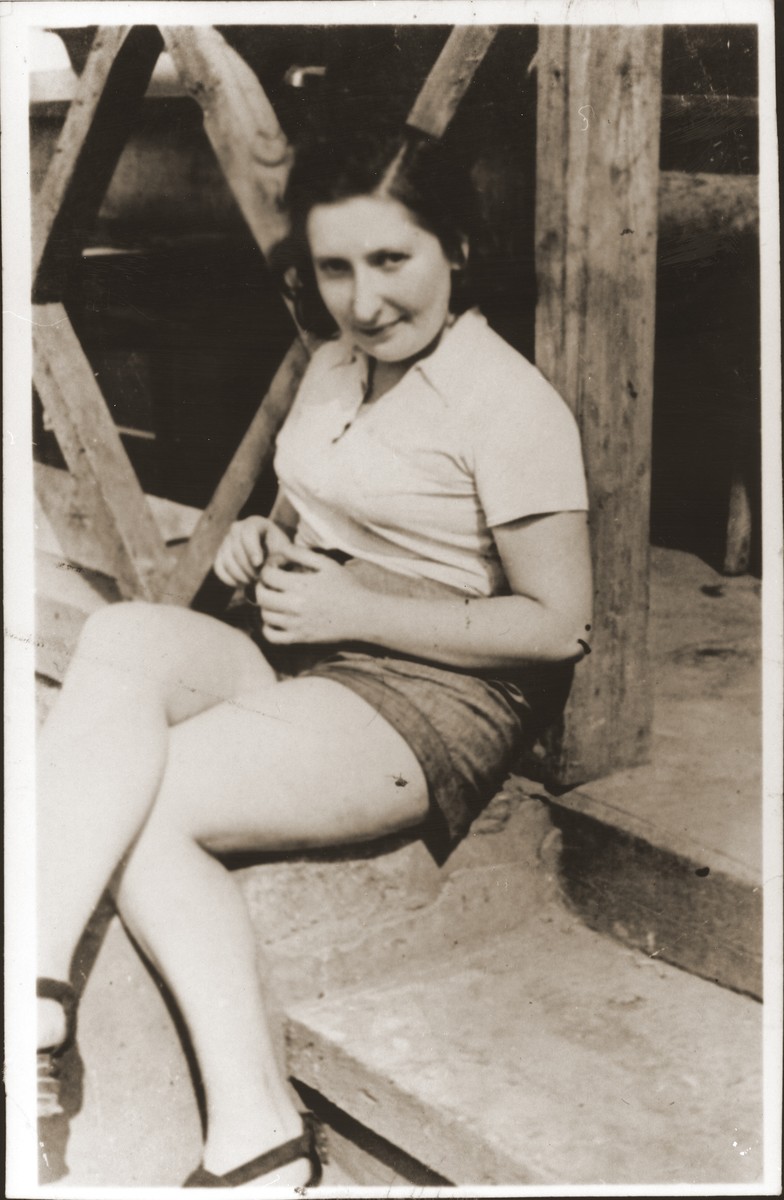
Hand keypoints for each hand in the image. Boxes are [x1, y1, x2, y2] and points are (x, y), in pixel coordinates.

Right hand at [213, 517, 292, 586]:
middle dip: (248, 568)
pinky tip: (242, 584)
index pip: (248, 532)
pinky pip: (219, 568)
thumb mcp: (285, 552)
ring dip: (240, 575)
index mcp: (256, 523)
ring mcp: (226, 540)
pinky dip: (229, 579)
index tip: (259, 564)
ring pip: (227, 560)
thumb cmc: (281, 553)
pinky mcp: (220, 554)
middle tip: (259, 578)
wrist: (271, 556)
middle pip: (236, 549)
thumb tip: (268, 566)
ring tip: (253, 582)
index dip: (252, 548)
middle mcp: (237, 528)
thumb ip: (280, 556)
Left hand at [254, 545, 370, 644]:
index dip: (267, 568)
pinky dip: (268, 628)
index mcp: (302, 584)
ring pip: (265, 615)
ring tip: (276, 599)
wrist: (363, 616)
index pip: (267, 575)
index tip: (276, 568)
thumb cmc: (346, 587)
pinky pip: (272, 636)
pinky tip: (277, 619)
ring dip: (266, 605)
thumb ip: (301, 554)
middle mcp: (296, 605)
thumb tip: (280, 551)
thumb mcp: (327, 564)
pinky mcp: (300, 639)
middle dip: (262, 586)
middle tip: (272, 584)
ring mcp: (297, 624)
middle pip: (261, 595)